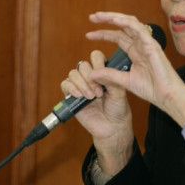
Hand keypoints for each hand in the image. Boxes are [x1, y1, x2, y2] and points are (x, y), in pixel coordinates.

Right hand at [61, 51, 134, 174]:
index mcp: (103, 72)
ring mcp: (80, 85)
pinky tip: (80, 96)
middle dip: (90, 77)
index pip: (96, 57)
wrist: (112, 127)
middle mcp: (91, 77)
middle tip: (98, 92)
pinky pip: (65, 85)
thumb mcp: (119, 92)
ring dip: (82, 83)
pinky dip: (71, 88)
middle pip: (83, 65)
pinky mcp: (71, 95)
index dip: (98, 62)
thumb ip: (111, 80)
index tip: (103, 74)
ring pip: (73, 73)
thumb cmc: (118, 109)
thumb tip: (99, 71)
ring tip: (91, 96)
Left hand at [85, 12, 184, 126]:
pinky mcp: (152, 45)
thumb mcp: (124, 81)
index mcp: (135, 51)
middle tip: (92, 17)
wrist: (167, 97)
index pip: (117, 36)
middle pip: (122, 26)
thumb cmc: (152, 89)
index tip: (88, 35)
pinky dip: (126, 22)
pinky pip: (138, 28)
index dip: (103, 33)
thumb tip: (91, 73)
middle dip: (107, 19)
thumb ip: (109, 75)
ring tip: (99, 15)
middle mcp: (140, 44)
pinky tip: (114, 20)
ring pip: (130, 22)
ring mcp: (147, 43)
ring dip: (114, 17)